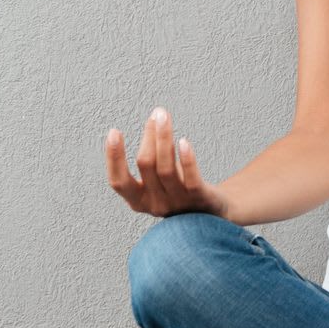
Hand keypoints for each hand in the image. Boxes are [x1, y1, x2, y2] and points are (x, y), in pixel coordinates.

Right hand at [106, 107, 230, 218]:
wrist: (214, 213)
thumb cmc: (182, 191)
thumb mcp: (159, 180)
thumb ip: (153, 158)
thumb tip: (154, 120)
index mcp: (139, 201)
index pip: (118, 181)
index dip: (113, 157)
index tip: (114, 132)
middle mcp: (155, 204)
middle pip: (146, 165)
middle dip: (149, 135)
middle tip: (157, 114)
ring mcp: (177, 203)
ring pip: (166, 168)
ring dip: (164, 138)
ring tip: (164, 117)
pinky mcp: (199, 199)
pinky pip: (190, 179)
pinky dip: (186, 159)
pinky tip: (184, 141)